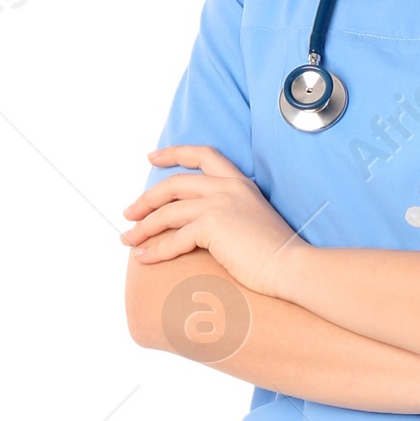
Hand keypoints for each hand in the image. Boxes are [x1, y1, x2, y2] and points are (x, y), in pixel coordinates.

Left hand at [122, 147, 301, 294]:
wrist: (291, 266)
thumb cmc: (277, 253)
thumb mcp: (253, 221)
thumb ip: (231, 213)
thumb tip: (203, 225)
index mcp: (239, 183)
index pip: (203, 154)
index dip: (174, 153)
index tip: (152, 158)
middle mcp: (227, 187)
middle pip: (174, 185)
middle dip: (146, 200)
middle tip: (130, 213)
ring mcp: (219, 204)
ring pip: (168, 212)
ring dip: (143, 227)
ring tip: (128, 239)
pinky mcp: (212, 225)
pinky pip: (174, 238)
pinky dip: (156, 250)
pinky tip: (144, 258)